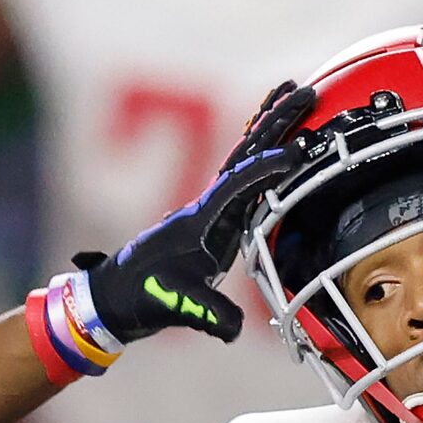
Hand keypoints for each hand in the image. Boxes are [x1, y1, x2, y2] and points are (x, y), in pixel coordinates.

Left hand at [76, 80, 315, 345]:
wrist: (116, 297)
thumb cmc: (141, 297)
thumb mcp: (175, 307)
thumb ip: (206, 315)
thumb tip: (233, 331)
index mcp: (201, 221)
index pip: (237, 185)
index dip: (265, 170)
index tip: (297, 154)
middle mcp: (208, 206)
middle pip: (244, 152)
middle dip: (275, 122)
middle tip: (305, 91)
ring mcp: (212, 209)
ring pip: (244, 156)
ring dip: (270, 125)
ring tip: (295, 93)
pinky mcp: (216, 218)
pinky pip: (244, 175)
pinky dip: (262, 151)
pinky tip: (278, 140)